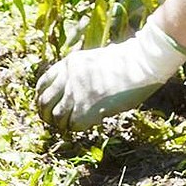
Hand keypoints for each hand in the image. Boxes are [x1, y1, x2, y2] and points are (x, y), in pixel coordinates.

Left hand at [36, 20, 185, 132]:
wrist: (142, 63)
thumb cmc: (129, 60)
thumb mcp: (98, 58)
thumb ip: (85, 71)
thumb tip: (83, 84)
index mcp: (70, 63)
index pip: (44, 82)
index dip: (42, 95)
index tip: (47, 103)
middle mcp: (68, 78)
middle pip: (45, 101)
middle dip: (46, 113)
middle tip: (53, 120)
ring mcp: (76, 94)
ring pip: (56, 116)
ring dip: (62, 123)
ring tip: (71, 124)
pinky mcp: (86, 110)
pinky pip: (73, 126)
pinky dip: (78, 127)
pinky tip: (89, 123)